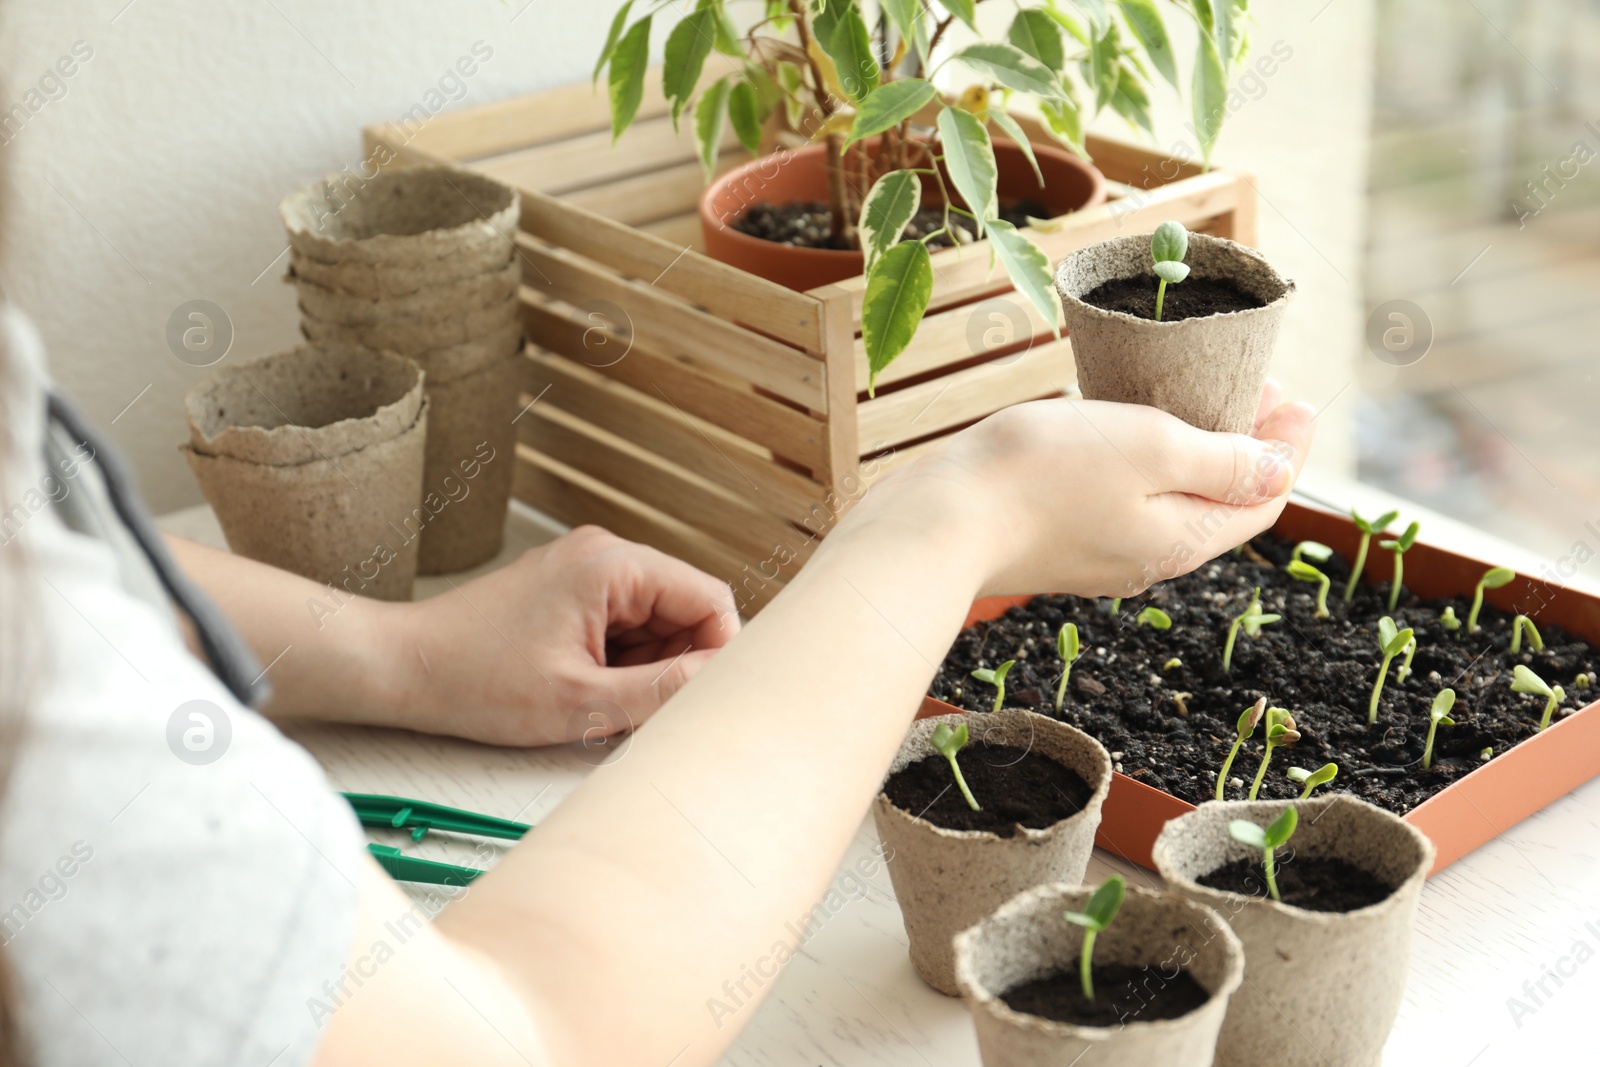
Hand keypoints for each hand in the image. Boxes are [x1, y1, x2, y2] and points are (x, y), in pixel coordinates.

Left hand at [388, 526, 738, 745]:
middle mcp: (604, 554)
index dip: (719, 653)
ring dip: (645, 668)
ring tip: (598, 700)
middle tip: (640, 710)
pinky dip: (619, 663)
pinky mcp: (570, 592)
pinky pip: (625, 626)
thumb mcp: (580, 702)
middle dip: (676, 664)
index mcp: (612, 565)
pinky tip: (584, 690)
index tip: (700, 700)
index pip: (710, 598)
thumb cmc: (475, 680)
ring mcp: (586, 571)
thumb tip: (720, 681)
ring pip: (657, 623)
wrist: (403, 667)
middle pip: (685, 609)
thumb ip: (662, 691)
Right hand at [857, 382, 1315, 599]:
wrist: (941, 520)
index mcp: (1182, 539)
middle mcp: (1147, 556)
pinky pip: (1120, 499)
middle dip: (1243, 444)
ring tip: (1188, 395)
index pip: (1262, 497)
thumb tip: (1281, 469)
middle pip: (1217, 500)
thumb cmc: (1043, 476)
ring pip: (1167, 499)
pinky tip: (1119, 426)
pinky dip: (1140, 461)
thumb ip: (1223, 461)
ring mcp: (1099, 552)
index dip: (1287, 445)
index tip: (1294, 394)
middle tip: (1248, 383)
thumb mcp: (1152, 449)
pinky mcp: (1058, 539)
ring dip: (1190, 450)